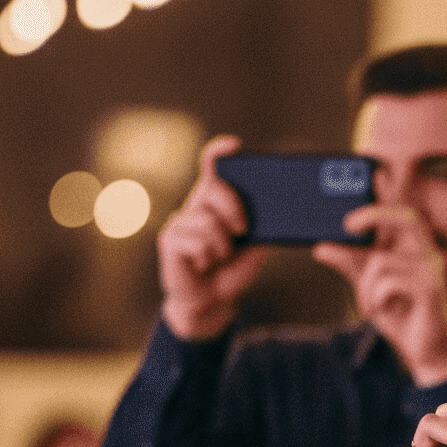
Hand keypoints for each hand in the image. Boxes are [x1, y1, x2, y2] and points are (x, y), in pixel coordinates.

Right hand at [156, 136, 269, 341]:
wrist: (212, 301)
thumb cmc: (231, 268)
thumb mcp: (254, 243)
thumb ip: (259, 223)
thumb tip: (277, 207)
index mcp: (214, 200)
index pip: (212, 167)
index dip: (220, 152)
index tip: (234, 146)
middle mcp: (194, 205)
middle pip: (215, 188)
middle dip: (234, 209)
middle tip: (242, 231)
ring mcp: (179, 221)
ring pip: (209, 221)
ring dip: (223, 246)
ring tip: (217, 257)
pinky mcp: (169, 240)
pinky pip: (198, 242)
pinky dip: (208, 258)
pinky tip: (201, 265)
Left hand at [315, 204, 446, 387]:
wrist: (428, 354)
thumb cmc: (402, 318)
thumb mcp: (369, 287)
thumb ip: (350, 265)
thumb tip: (321, 248)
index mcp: (416, 250)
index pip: (404, 213)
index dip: (390, 193)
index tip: (374, 179)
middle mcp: (429, 254)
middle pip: (406, 217)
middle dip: (375, 214)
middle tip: (347, 224)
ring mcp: (432, 269)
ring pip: (380, 261)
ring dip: (364, 288)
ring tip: (369, 307)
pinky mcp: (431, 288)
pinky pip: (387, 282)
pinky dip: (375, 299)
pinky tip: (382, 311)